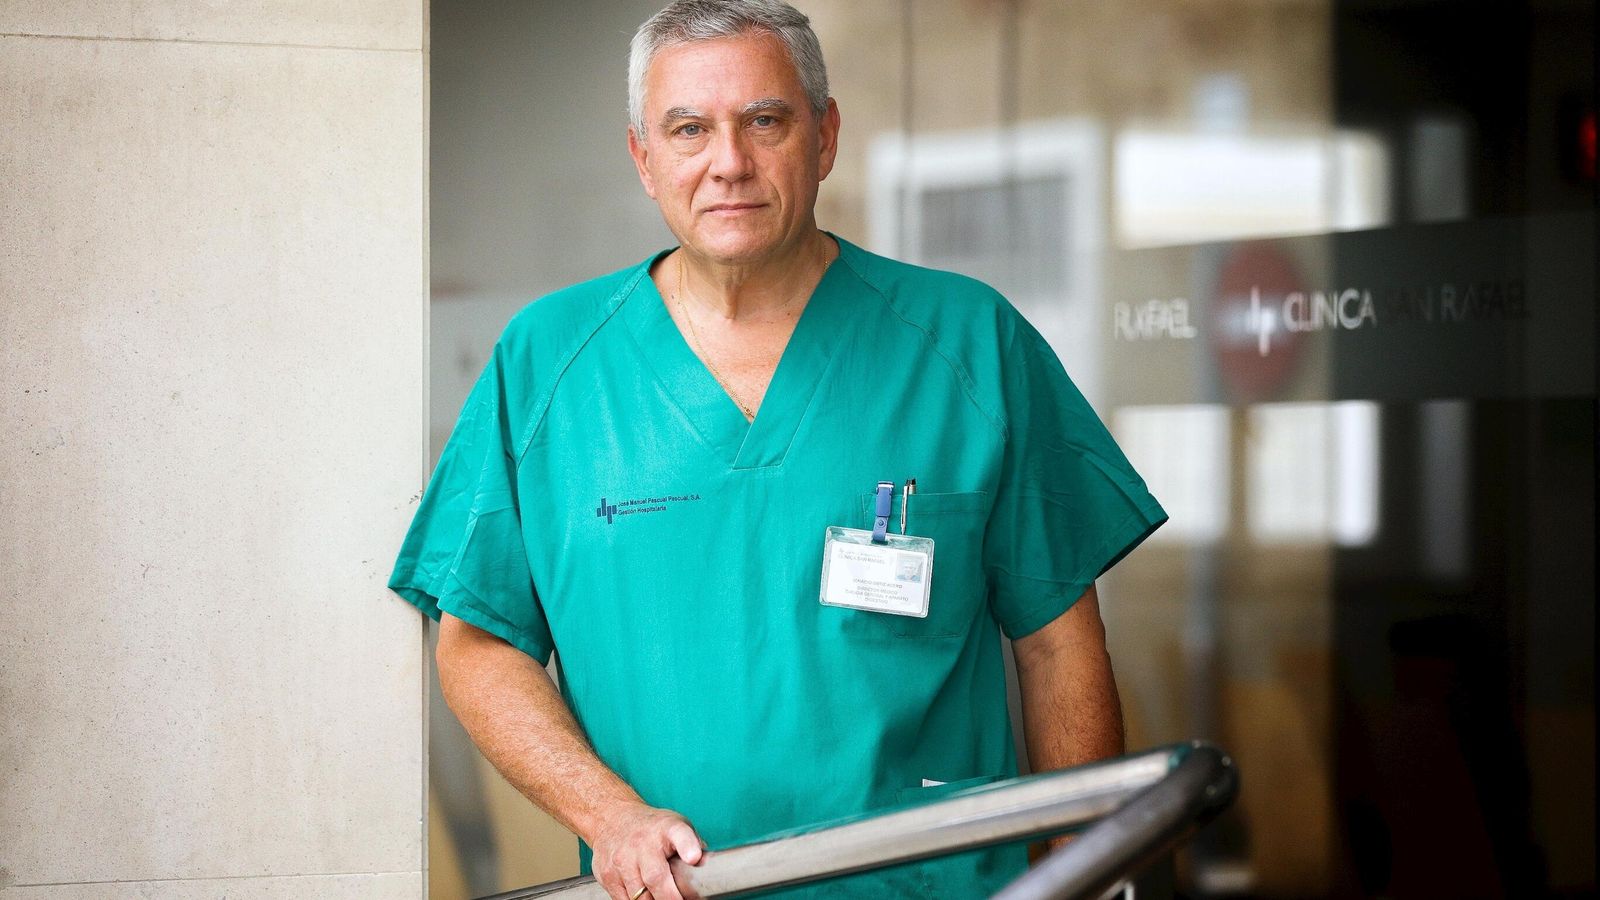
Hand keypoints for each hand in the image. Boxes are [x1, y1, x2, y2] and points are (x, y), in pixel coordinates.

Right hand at [590, 802, 705, 899]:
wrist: (612, 817)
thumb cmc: (652, 827)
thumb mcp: (677, 826)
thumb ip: (694, 847)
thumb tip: (712, 869)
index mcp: (667, 828)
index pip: (679, 834)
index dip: (687, 846)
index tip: (694, 857)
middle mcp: (643, 843)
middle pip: (656, 877)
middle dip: (670, 897)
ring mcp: (622, 859)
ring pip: (640, 896)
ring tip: (664, 897)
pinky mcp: (607, 875)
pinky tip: (646, 897)